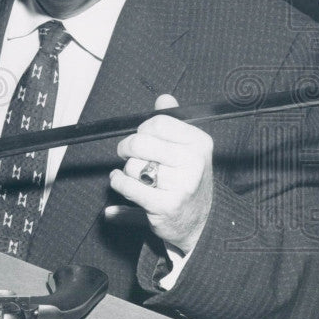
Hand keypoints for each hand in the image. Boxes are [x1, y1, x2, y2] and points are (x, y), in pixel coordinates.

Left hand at [109, 94, 213, 252]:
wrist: (200, 221)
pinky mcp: (166, 205)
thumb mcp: (187, 149)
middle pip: (140, 142)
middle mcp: (194, 162)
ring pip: (133, 166)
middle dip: (127, 148)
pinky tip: (120, 181)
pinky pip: (128, 186)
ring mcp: (182, 184)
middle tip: (128, 153)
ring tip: (142, 178)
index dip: (142, 130)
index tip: (142, 138)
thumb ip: (172, 123)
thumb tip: (164, 97)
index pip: (157, 123)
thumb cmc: (186, 180)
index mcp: (199, 142)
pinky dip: (118, 183)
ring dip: (129, 172)